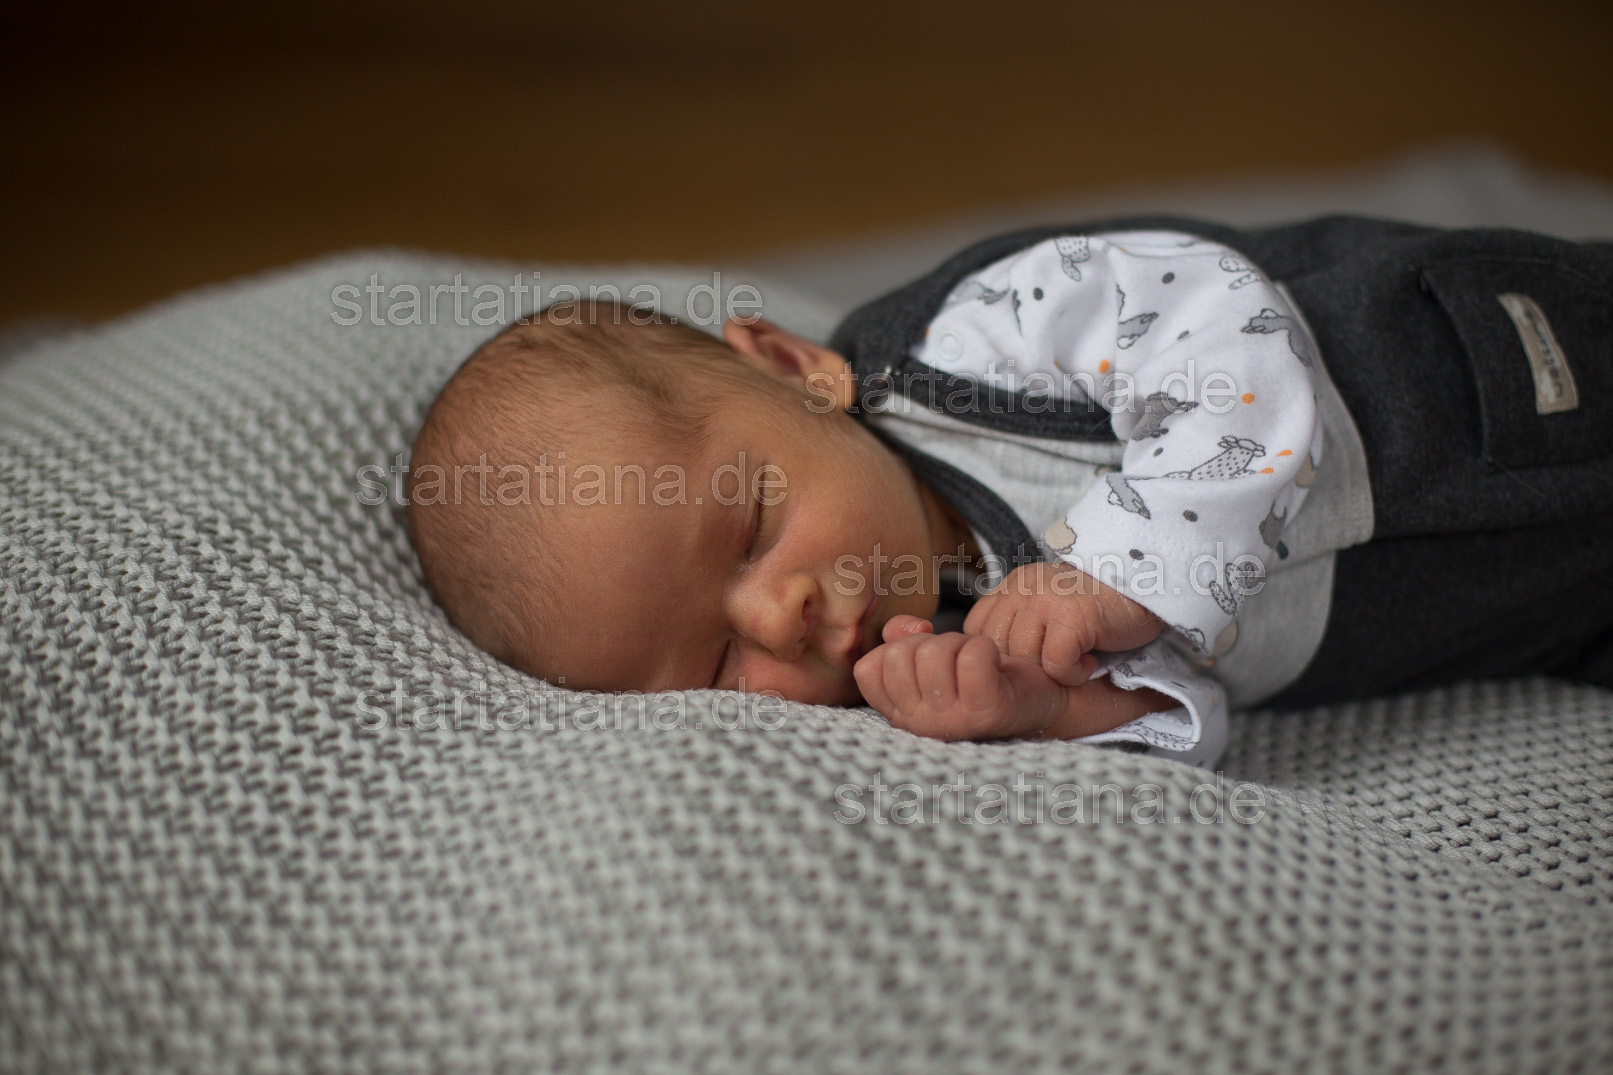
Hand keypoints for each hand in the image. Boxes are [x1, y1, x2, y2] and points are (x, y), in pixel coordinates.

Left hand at [963, 562, 1162, 685]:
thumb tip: (993, 661)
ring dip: (1053, 671)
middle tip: (1060, 662)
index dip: (1001, 654)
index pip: (978, 630)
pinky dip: (1073, 674)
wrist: (1146, 585)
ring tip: (1079, 660)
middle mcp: (1022, 588)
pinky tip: (1090, 662)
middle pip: (999, 649)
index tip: (1035, 658)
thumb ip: (1019, 621)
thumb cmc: (1098, 605)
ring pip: (1025, 659)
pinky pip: (1055, 664)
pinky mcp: (1071, 616)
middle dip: (1028, 667)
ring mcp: (1044, 600)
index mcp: (1012, 585)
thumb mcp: (1047, 606)